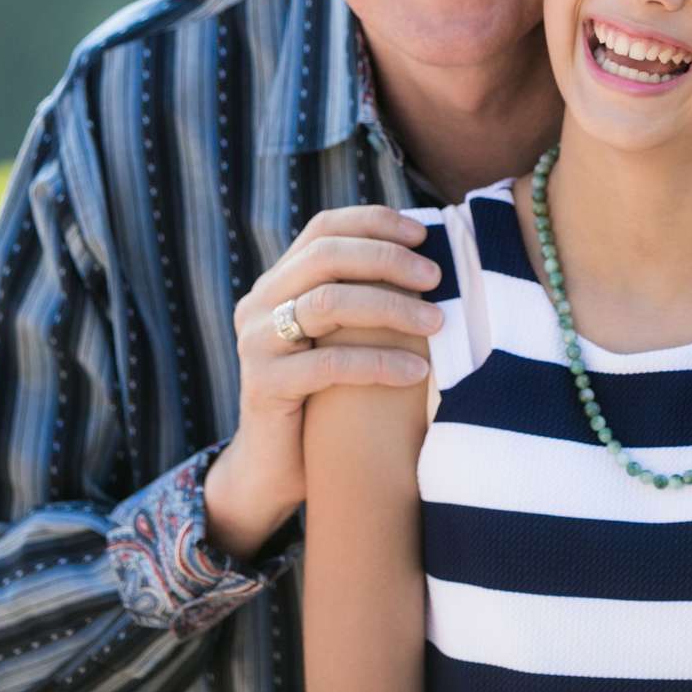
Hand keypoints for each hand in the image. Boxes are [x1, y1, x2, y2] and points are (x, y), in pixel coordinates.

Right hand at [205, 206, 442, 559]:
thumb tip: (433, 263)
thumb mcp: (344, 338)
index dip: (374, 222)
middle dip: (387, 260)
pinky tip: (417, 372)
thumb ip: (365, 298)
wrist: (276, 469)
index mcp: (278, 281)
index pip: (324, 228)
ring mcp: (256, 344)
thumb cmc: (327, 397)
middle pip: (325, 256)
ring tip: (436, 322)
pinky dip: (379, 363)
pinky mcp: (264, 386)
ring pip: (326, 302)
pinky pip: (328, 364)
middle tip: (435, 277)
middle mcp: (259, 303)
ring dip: (389, 307)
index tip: (423, 233)